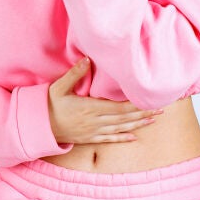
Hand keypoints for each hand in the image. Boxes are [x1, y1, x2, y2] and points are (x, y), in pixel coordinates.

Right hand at [47, 57, 165, 144]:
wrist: (38, 127)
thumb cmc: (48, 105)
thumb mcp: (58, 87)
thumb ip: (74, 74)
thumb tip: (87, 59)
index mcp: (90, 107)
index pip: (118, 106)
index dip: (136, 104)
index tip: (149, 100)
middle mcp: (95, 121)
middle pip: (124, 118)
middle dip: (143, 114)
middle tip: (160, 110)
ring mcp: (93, 131)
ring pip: (120, 129)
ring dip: (138, 125)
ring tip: (153, 120)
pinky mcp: (89, 138)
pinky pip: (109, 139)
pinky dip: (122, 138)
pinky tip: (134, 137)